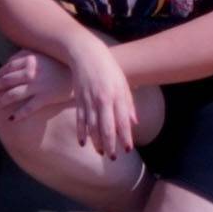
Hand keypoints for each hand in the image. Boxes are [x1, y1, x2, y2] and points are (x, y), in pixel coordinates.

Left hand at [0, 49, 71, 118]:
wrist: (82, 73)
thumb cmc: (61, 64)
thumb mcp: (43, 55)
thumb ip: (26, 56)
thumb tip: (9, 62)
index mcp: (30, 59)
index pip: (8, 67)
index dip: (0, 74)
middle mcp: (31, 72)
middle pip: (7, 81)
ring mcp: (38, 85)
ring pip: (14, 95)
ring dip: (2, 101)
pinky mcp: (46, 97)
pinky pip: (28, 107)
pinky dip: (18, 114)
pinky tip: (12, 119)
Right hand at [67, 41, 137, 159]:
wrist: (86, 53)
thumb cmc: (108, 68)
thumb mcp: (123, 83)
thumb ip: (129, 104)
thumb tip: (134, 123)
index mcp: (116, 96)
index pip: (122, 121)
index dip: (124, 137)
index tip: (127, 149)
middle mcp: (102, 100)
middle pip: (106, 127)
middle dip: (110, 144)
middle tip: (112, 158)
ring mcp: (88, 100)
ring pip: (92, 126)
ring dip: (96, 141)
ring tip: (101, 152)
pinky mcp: (78, 99)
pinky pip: (79, 119)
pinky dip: (81, 132)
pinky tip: (82, 142)